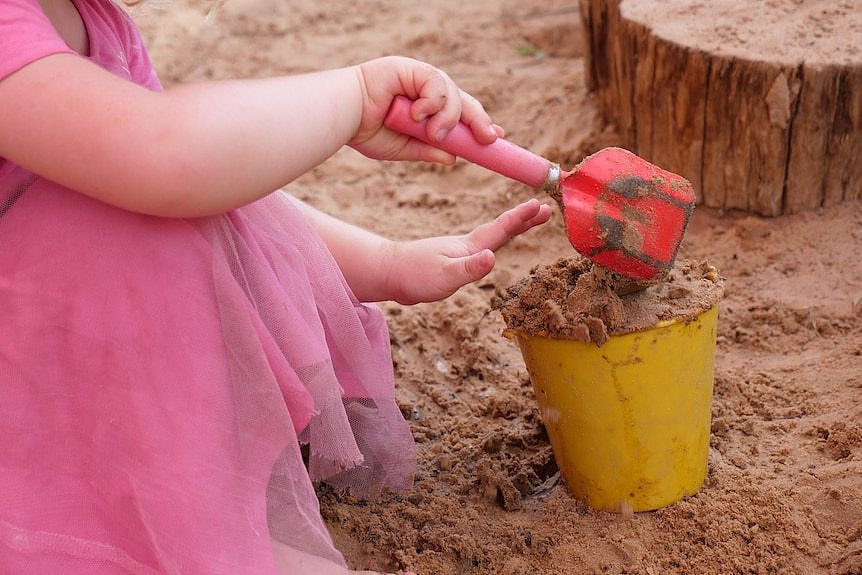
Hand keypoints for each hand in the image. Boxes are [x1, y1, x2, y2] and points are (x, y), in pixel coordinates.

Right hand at [349, 56, 503, 164]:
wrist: (341, 118)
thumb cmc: (364, 131)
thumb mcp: (402, 148)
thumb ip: (427, 150)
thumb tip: (454, 157)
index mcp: (425, 108)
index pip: (459, 112)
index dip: (479, 123)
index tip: (495, 137)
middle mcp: (424, 90)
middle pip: (463, 100)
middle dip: (478, 119)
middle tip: (488, 138)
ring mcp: (418, 77)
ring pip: (453, 94)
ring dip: (449, 117)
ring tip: (434, 133)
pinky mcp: (410, 68)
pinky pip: (435, 83)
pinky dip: (432, 102)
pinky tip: (419, 115)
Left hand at [382, 199, 551, 304]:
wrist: (389, 274)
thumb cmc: (415, 276)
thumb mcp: (444, 276)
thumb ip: (468, 268)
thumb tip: (491, 256)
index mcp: (469, 246)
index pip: (501, 229)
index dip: (522, 218)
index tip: (542, 205)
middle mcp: (467, 246)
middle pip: (501, 230)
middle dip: (524, 220)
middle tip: (546, 209)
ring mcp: (460, 251)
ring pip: (492, 237)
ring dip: (512, 229)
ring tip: (528, 222)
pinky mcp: (453, 260)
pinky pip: (482, 248)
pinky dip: (495, 242)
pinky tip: (493, 248)